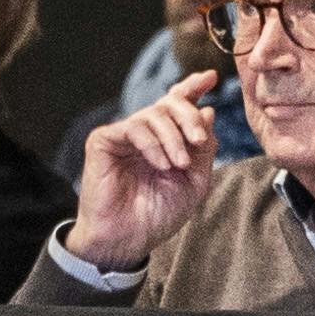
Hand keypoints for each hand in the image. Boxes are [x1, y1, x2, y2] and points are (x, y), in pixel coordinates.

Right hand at [68, 72, 218, 271]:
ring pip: (154, 114)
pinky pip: (133, 127)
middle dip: (189, 117)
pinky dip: (152, 144)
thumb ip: (204, 149)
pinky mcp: (104, 140)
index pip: (179, 104)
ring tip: (178, 164)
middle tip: (199, 140)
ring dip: (173, 138)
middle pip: (170, 103)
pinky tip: (161, 165)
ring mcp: (124, 135)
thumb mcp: (194, 182)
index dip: (193, 87)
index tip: (210, 77)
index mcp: (167, 139)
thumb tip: (208, 112)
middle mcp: (145, 133)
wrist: (127, 238)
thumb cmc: (158, 214)